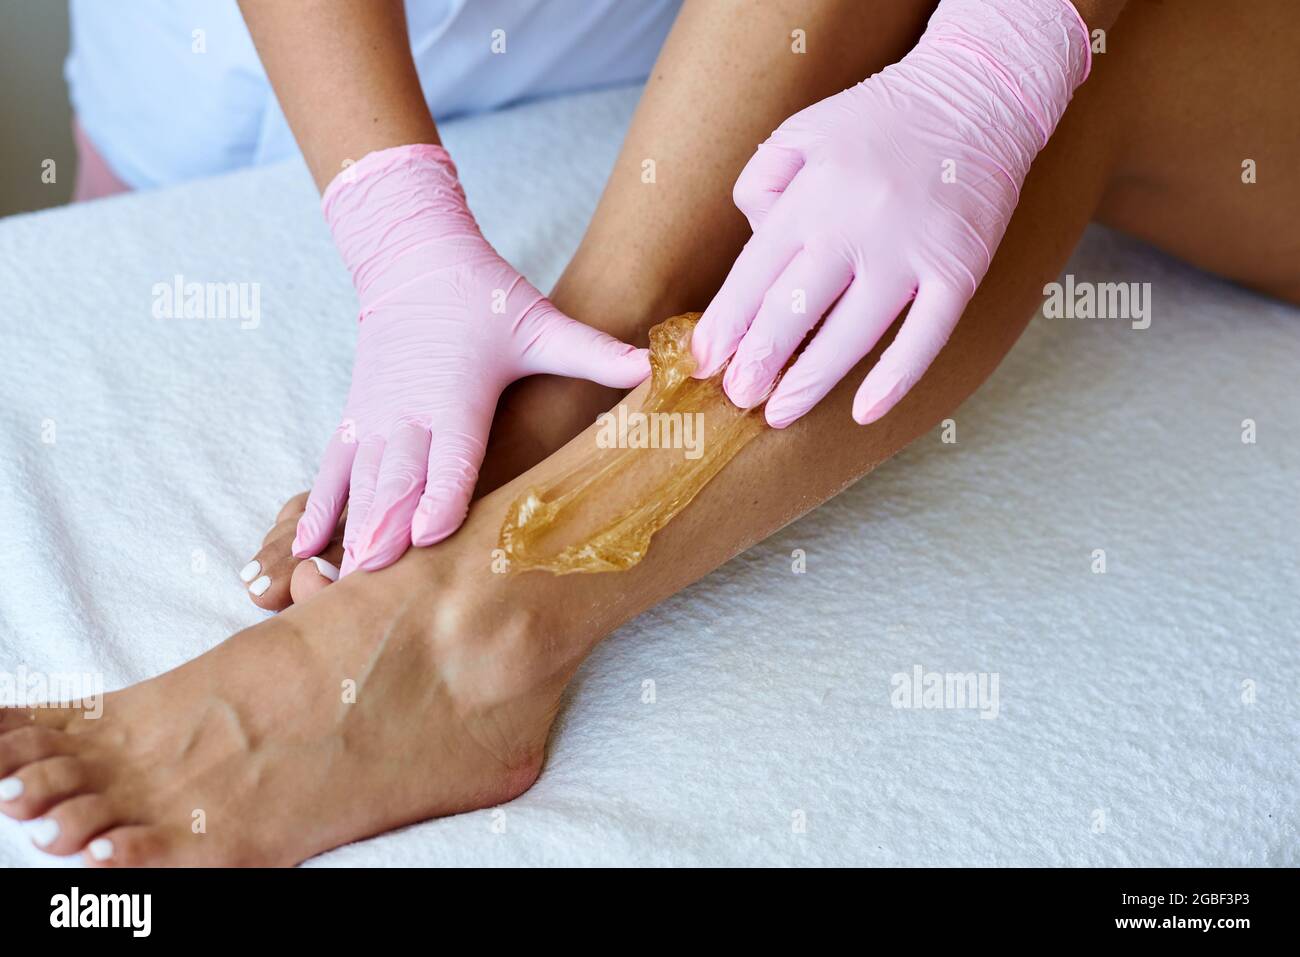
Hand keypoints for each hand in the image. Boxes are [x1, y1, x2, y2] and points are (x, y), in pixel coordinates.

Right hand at [292, 145, 648, 574]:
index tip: (430, 538)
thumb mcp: (541, 323)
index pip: (450, 454)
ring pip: (360, 484)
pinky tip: (305, 552)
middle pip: (397, 480)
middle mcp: (409, 410)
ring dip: (352, 534)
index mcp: (456, 394)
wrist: (414, 257)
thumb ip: (596, 352)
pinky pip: (331, 473)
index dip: (439, 496)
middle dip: (387, 532)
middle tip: (377, 585)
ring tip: (338, 584)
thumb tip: (657, 365)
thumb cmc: (482, 296)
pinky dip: (319, 512)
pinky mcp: (355, 420)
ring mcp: (376, 418)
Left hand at [692, 0, 1090, 427]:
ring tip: (779, 414)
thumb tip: (752, 240)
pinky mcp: (958, 271)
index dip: (726, 325)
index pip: (753, 275)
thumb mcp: (803, 130)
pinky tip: (864, 412)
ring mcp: (910, 252)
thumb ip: (762, 182)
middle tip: (738, 396)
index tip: (704, 362)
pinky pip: (924, 338)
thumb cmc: (880, 118)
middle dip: (758, 362)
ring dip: (811, 382)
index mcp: (811, 195)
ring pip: (851, 335)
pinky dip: (895, 380)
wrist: (979, 93)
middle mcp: (856, 226)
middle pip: (794, 311)